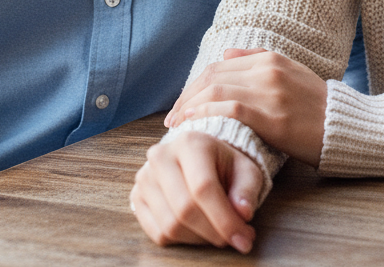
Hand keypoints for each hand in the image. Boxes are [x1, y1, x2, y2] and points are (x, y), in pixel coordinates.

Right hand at [131, 131, 262, 252]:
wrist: (199, 157)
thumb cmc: (223, 164)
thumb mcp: (245, 169)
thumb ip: (247, 190)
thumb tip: (243, 213)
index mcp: (190, 143)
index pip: (203, 187)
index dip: (225, 219)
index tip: (244, 239)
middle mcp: (161, 156)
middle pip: (185, 209)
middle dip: (213, 233)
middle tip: (234, 240)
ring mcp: (145, 177)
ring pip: (170, 225)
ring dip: (199, 239)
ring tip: (217, 232)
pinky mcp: (137, 196)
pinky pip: (158, 233)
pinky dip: (182, 240)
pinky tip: (198, 230)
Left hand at [165, 48, 327, 165]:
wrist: (346, 126)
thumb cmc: (317, 106)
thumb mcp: (291, 72)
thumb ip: (258, 59)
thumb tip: (227, 52)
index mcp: (271, 57)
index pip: (220, 64)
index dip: (196, 84)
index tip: (184, 102)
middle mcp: (267, 69)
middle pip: (213, 75)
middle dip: (188, 96)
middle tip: (173, 116)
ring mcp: (270, 91)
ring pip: (217, 89)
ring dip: (191, 106)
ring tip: (177, 123)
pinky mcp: (272, 116)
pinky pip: (229, 108)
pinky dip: (206, 114)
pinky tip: (193, 123)